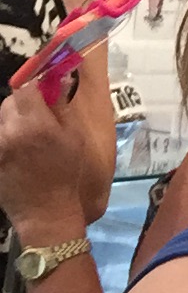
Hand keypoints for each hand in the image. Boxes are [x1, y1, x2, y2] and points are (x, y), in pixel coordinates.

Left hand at [0, 83, 90, 233]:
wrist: (45, 212)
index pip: (25, 89)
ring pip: (1, 120)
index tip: (45, 93)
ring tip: (28, 136)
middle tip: (38, 116)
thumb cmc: (67, 174)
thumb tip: (61, 79)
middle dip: (23, 104)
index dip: (36, 87)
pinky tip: (19, 150)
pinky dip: (7, 137)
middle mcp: (10, 132)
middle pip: (9, 103)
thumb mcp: (75, 139)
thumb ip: (63, 108)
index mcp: (35, 125)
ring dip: (13, 121)